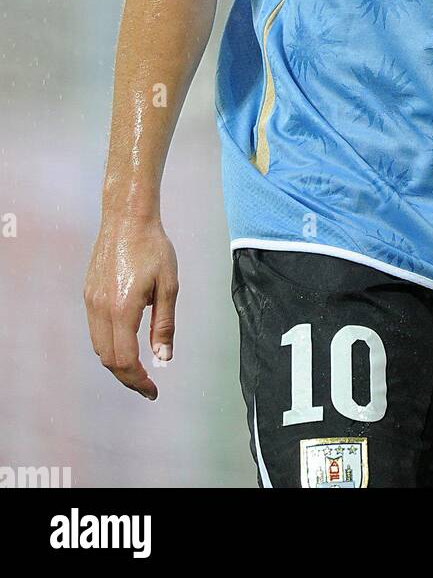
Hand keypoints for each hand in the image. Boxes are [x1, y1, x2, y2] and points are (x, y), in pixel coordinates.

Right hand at [84, 215, 177, 399]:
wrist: (127, 218)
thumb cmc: (153, 247)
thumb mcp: (168, 286)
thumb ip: (164, 325)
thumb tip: (163, 358)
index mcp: (122, 310)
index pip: (124, 361)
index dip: (138, 380)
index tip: (153, 390)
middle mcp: (100, 309)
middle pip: (108, 359)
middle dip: (127, 377)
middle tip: (147, 385)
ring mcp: (91, 301)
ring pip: (99, 346)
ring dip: (116, 362)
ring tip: (138, 367)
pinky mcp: (88, 293)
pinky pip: (95, 329)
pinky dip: (109, 344)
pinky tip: (126, 341)